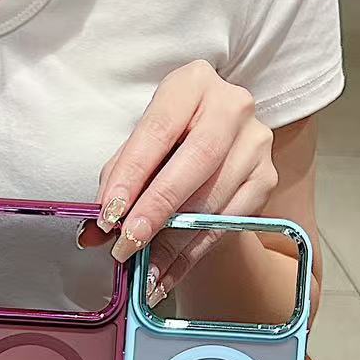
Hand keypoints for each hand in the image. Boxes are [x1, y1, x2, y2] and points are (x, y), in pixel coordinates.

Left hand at [92, 61, 276, 303]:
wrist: (213, 157)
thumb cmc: (166, 149)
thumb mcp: (137, 154)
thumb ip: (115, 186)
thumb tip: (92, 233)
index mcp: (191, 84)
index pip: (159, 130)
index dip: (132, 175)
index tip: (108, 215)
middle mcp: (231, 106)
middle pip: (196, 161)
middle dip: (157, 208)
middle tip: (127, 244)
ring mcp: (255, 142)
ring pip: (213, 198)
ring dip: (173, 241)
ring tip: (143, 270)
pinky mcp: (266, 178)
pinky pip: (227, 224)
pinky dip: (192, 254)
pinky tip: (166, 275)